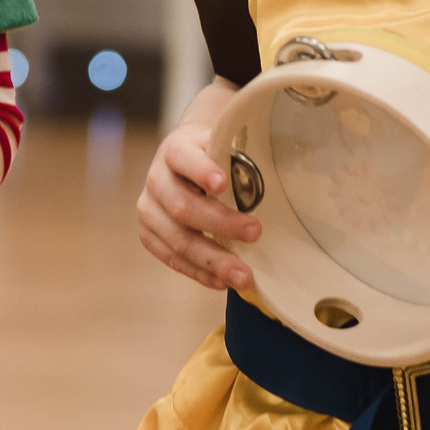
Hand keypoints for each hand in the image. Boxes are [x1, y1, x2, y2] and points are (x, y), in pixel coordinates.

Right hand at [136, 118, 257, 289]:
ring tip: (243, 277)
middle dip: (220, 224)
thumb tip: (280, 184)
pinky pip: (170, 258)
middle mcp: (157, 179)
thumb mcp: (224, 146)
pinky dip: (197, 272)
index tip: (223, 184)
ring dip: (212, 260)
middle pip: (182, 206)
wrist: (182, 161)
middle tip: (256, 233)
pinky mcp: (149, 233)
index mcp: (176, 150)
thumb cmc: (213, 157)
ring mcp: (149, 208)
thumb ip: (240, 161)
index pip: (183, 158)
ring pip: (177, 239)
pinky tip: (221, 282)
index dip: (201, 171)